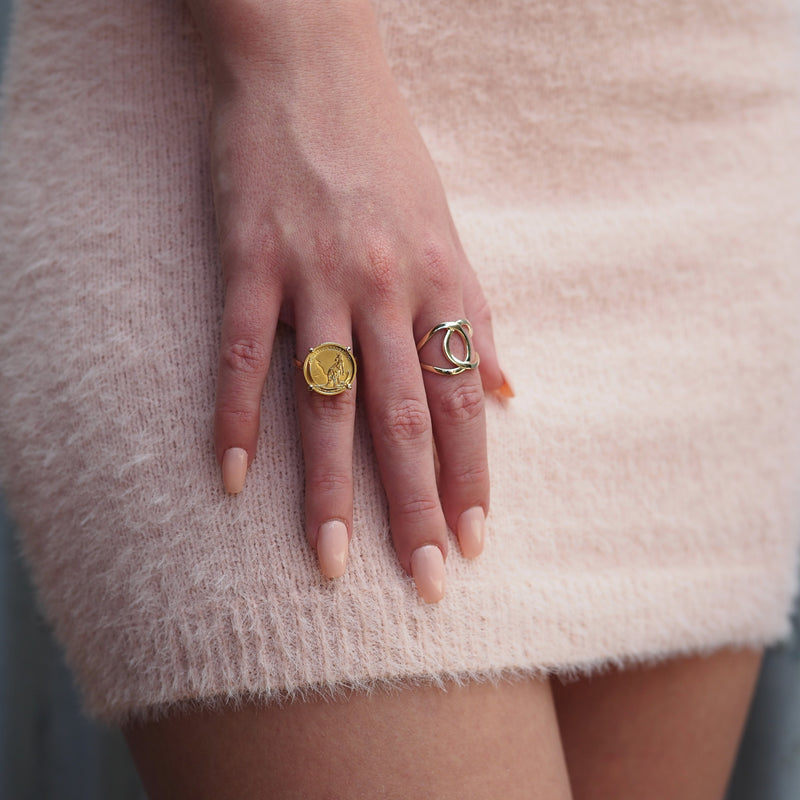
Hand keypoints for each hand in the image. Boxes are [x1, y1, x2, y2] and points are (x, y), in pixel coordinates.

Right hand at [189, 0, 505, 601]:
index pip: (463, 401)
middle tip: (426, 582)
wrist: (309, 67)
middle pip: (405, 419)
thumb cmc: (385, 155)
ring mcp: (315, 276)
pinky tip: (235, 480)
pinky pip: (244, 354)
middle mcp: (385, 288)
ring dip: (331, 489)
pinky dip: (239, 419)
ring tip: (334, 561)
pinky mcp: (250, 260)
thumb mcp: (450, 228)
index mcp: (440, 282)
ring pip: (328, 402)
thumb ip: (475, 317)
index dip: (473, 476)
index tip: (475, 541)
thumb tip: (512, 392)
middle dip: (418, 507)